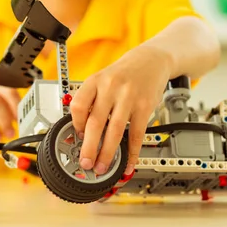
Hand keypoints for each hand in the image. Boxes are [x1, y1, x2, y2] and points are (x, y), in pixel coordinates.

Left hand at [70, 45, 173, 176]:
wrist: (151, 60)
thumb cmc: (124, 73)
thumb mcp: (103, 79)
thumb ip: (92, 101)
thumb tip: (82, 130)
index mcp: (95, 81)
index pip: (79, 105)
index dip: (75, 124)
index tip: (76, 137)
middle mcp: (111, 87)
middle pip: (95, 122)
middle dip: (89, 147)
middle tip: (86, 163)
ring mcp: (129, 96)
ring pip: (115, 130)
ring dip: (107, 153)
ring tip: (103, 167)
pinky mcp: (145, 105)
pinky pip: (136, 133)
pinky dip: (132, 152)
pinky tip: (129, 162)